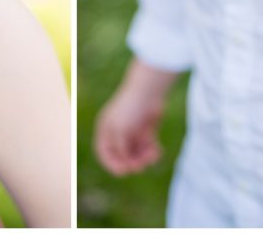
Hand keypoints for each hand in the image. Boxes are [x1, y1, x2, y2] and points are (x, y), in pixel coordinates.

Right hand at [93, 58, 179, 175]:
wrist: (148, 90)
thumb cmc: (130, 108)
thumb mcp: (120, 131)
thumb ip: (120, 149)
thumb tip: (126, 165)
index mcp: (106, 129)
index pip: (104, 152)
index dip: (112, 164)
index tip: (123, 172)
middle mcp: (118, 132)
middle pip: (122, 155)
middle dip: (131, 162)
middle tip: (140, 165)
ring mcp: (132, 132)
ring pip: (136, 153)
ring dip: (144, 158)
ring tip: (152, 155)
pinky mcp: (146, 131)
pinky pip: (147, 148)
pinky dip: (152, 152)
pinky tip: (157, 150)